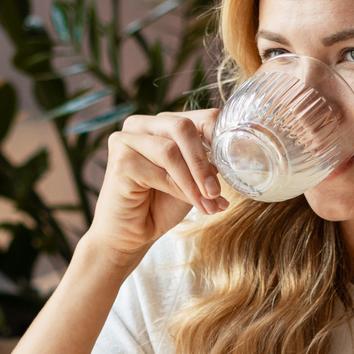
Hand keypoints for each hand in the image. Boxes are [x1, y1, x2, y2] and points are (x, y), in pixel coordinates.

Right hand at [88, 108, 224, 262]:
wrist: (130, 236)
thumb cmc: (160, 206)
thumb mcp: (192, 181)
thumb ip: (206, 163)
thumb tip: (232, 158)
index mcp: (161, 123)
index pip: (197, 117)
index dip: (218, 136)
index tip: (233, 163)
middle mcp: (140, 125)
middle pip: (183, 127)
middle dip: (204, 161)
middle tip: (216, 189)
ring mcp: (126, 140)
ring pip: (171, 150)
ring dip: (194, 180)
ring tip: (209, 202)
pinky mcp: (119, 162)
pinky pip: (159, 172)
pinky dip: (180, 190)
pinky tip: (193, 204)